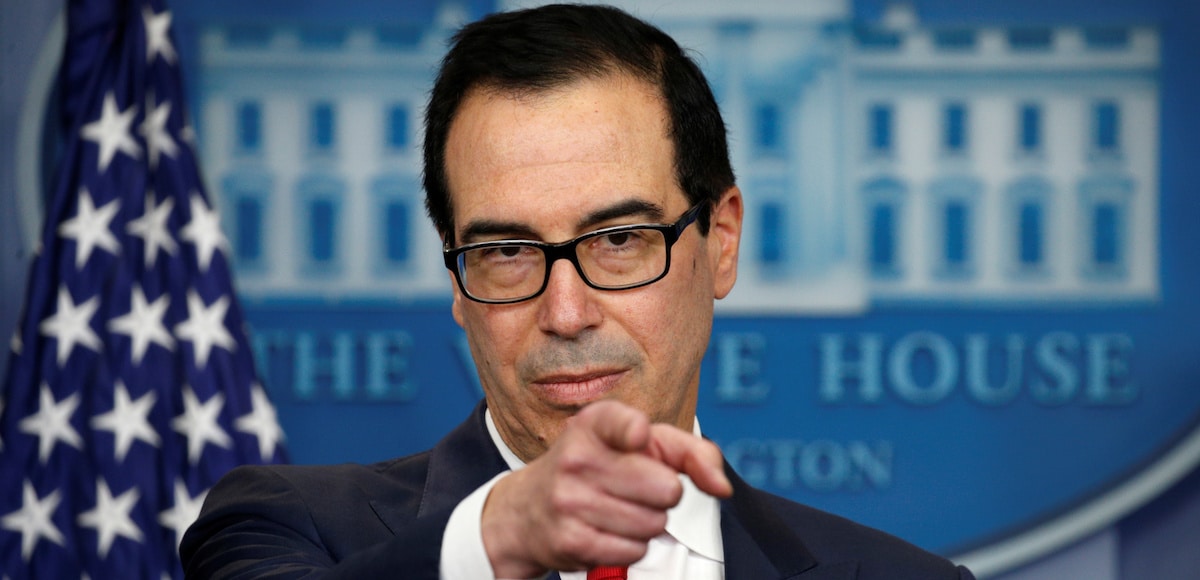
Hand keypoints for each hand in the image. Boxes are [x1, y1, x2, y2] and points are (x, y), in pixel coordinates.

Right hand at [480, 400, 731, 577]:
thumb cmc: (598, 468)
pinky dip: (630, 546)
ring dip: (647, 522)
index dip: (639, 433)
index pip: (627, 424)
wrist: (527, 509)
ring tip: (619, 510)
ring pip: (653, 523)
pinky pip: (634, 550)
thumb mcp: (640, 444)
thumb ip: (690, 452)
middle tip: (637, 489)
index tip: (639, 437)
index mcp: (594, 423)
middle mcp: (577, 457)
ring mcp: (569, 501)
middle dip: (662, 494)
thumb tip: (722, 487)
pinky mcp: (571, 540)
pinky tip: (607, 530)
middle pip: (666, 488)